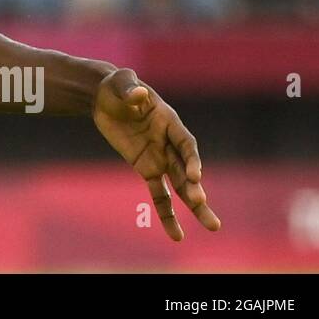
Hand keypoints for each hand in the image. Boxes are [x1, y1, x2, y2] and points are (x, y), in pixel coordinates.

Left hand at [93, 68, 220, 240]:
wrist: (105, 97)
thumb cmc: (117, 86)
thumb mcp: (122, 83)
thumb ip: (131, 90)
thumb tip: (139, 94)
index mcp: (169, 121)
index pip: (186, 143)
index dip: (191, 159)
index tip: (195, 175)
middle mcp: (169, 143)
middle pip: (186, 168)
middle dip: (194, 186)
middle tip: (201, 203)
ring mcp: (160, 157)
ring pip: (180, 186)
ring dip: (194, 205)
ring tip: (213, 226)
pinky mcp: (146, 168)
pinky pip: (159, 194)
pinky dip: (167, 213)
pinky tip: (177, 235)